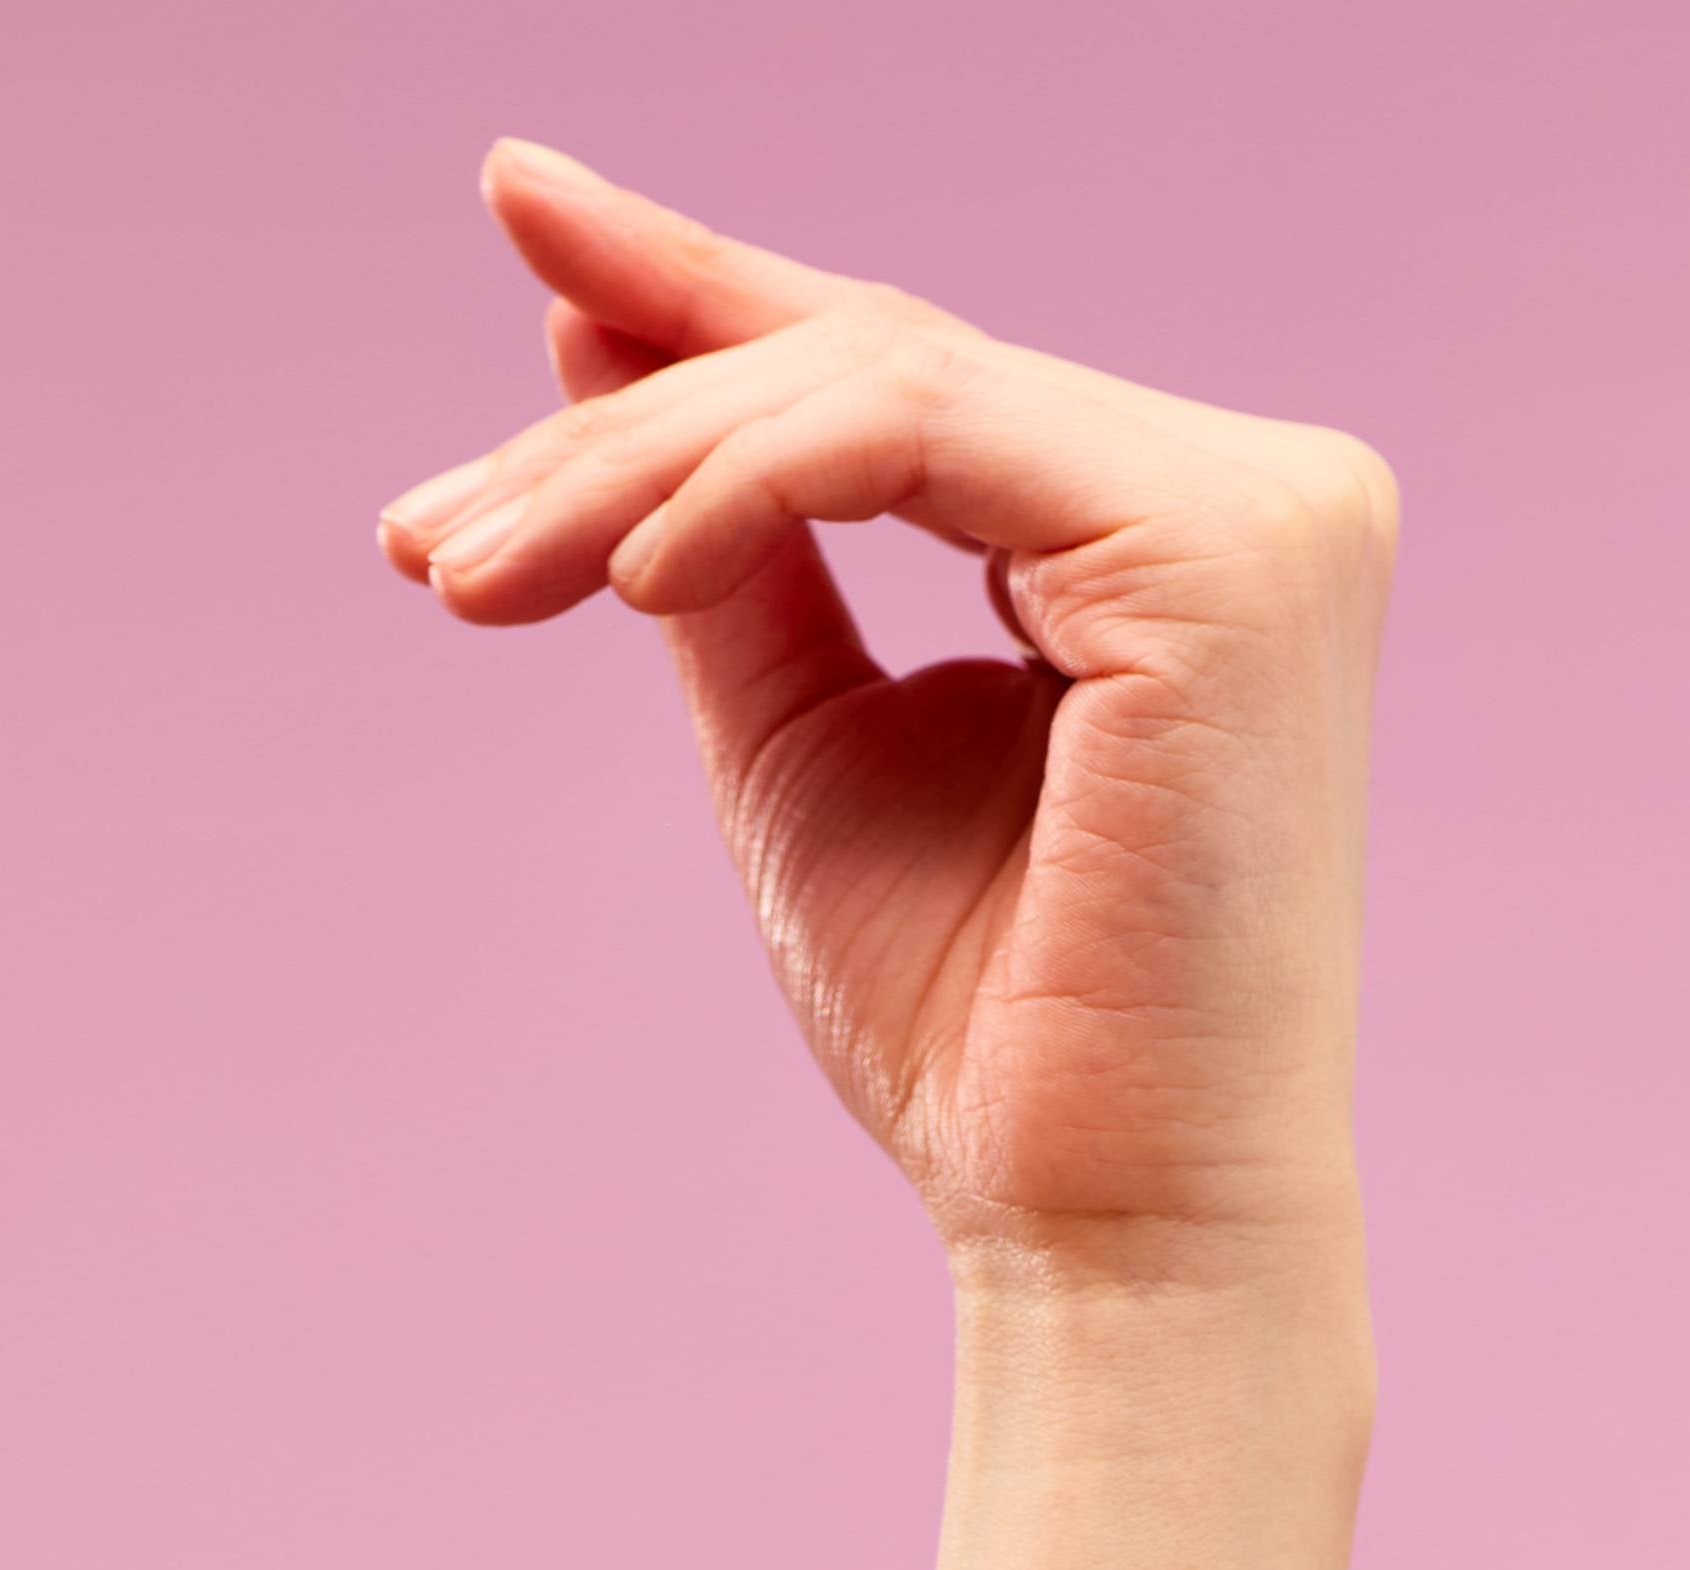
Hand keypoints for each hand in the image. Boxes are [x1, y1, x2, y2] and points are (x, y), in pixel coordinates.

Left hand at [379, 143, 1397, 1293]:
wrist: (1102, 1230)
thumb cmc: (981, 1037)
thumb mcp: (809, 741)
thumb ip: (726, 548)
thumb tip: (587, 328)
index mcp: (1166, 537)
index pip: (899, 379)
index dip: (701, 294)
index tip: (519, 220)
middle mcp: (1251, 492)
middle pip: (870, 367)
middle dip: (620, 424)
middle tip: (429, 535)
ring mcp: (1260, 509)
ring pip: (874, 385)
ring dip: (637, 468)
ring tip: (472, 578)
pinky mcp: (1225, 553)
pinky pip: (915, 437)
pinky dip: (741, 486)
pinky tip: (624, 574)